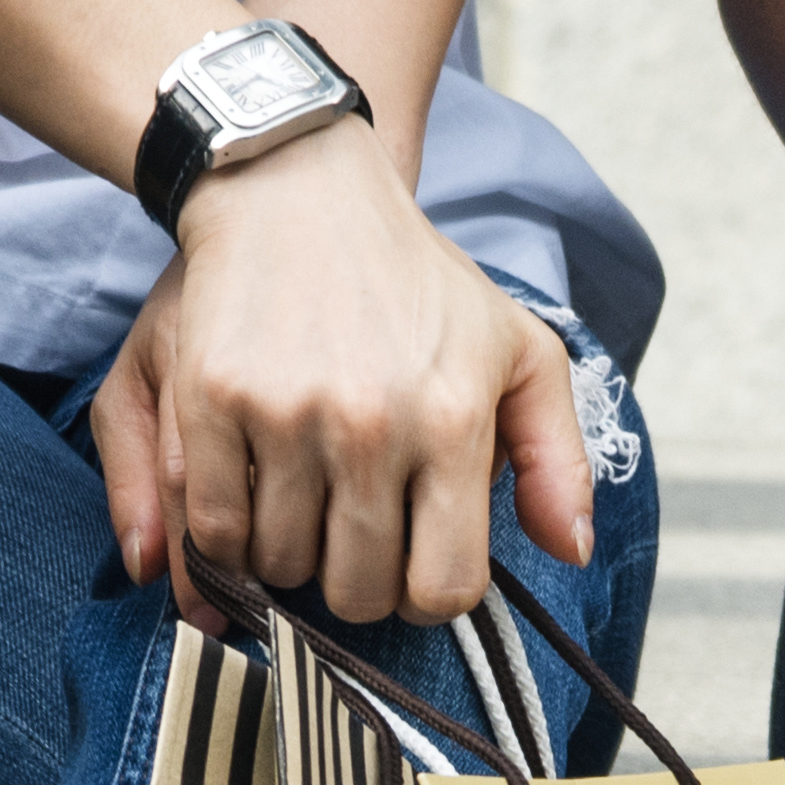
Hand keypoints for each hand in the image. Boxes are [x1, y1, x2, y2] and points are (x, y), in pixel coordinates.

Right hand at [92, 138, 586, 633]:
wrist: (299, 191)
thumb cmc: (419, 283)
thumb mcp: (521, 353)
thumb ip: (559, 460)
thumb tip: (572, 552)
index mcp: (453, 421)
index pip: (443, 589)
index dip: (427, 593)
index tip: (413, 559)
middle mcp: (371, 424)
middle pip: (358, 592)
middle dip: (358, 583)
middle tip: (352, 535)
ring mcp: (286, 414)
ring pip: (281, 566)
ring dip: (289, 557)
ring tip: (304, 505)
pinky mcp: (212, 400)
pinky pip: (213, 527)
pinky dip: (225, 539)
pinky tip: (251, 502)